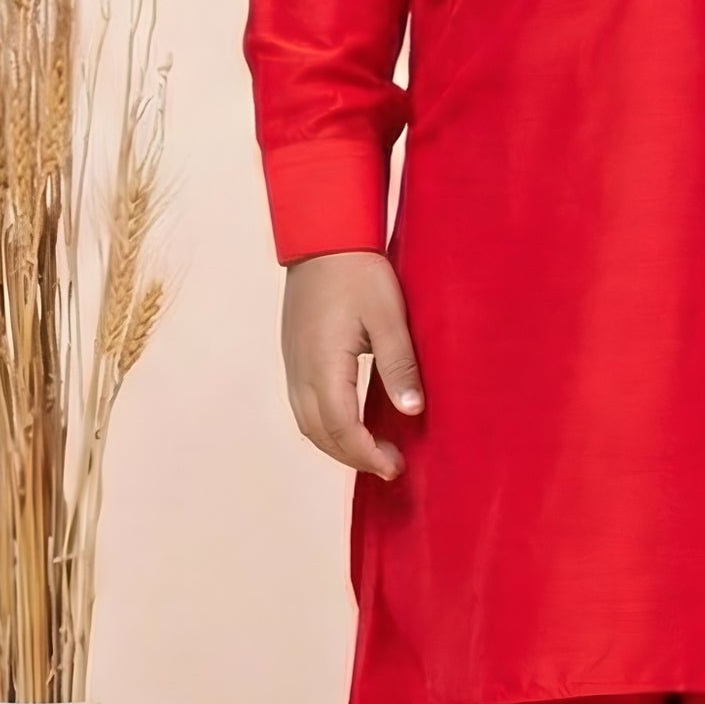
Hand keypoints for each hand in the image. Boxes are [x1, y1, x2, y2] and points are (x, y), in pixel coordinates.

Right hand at [280, 250, 423, 480]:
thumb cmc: (359, 271)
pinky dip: (326, 425)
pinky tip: (351, 423)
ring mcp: (292, 363)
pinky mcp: (294, 355)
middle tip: (390, 466)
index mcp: (323, 365)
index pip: (342, 428)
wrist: (323, 236)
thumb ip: (399, 365)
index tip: (396, 467)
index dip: (368, 454)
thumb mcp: (389, 316)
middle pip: (320, 433)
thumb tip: (412, 411)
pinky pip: (303, 405)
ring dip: (337, 444)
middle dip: (353, 457)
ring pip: (307, 423)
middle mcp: (300, 370)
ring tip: (372, 451)